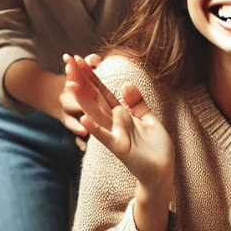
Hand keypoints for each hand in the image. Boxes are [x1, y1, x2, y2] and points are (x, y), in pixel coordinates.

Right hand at [65, 55, 173, 192]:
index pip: (103, 91)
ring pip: (95, 113)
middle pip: (95, 97)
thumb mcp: (149, 119)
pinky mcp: (119, 147)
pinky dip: (94, 128)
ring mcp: (114, 134)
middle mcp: (114, 122)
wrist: (162, 170)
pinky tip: (84, 119)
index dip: (92, 76)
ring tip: (70, 84)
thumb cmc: (156, 148)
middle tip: (68, 62)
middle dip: (83, 80)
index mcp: (121, 114)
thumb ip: (137, 102)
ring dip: (83, 100)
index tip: (80, 59)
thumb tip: (126, 83)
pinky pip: (105, 136)